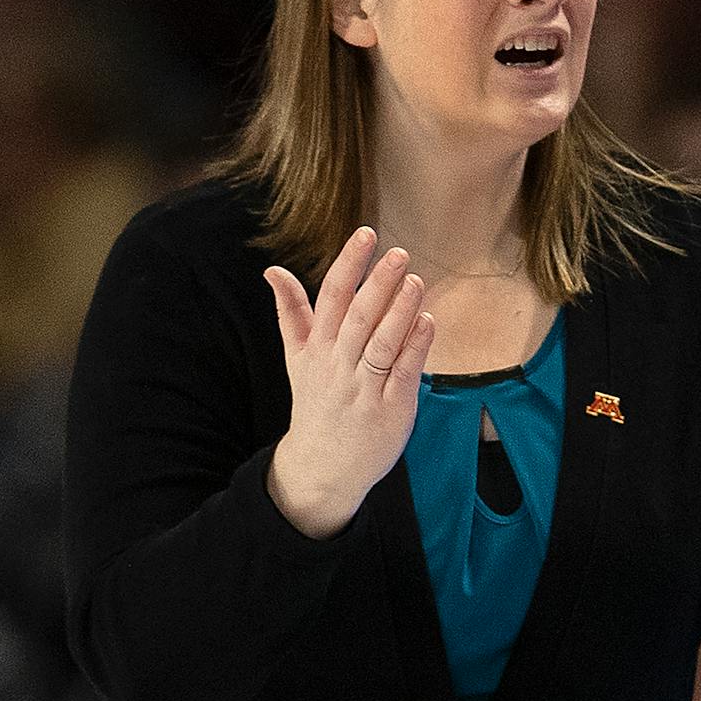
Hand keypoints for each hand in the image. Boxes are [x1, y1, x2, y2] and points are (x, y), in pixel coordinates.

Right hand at [262, 226, 435, 538]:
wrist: (323, 467)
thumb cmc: (316, 402)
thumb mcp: (297, 358)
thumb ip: (291, 313)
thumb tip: (272, 269)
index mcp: (317, 348)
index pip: (331, 297)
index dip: (349, 264)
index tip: (366, 233)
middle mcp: (338, 365)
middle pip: (358, 317)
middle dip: (378, 283)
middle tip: (399, 253)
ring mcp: (364, 388)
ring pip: (381, 344)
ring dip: (399, 311)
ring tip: (416, 280)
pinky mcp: (389, 409)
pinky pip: (402, 374)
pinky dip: (415, 347)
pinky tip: (428, 321)